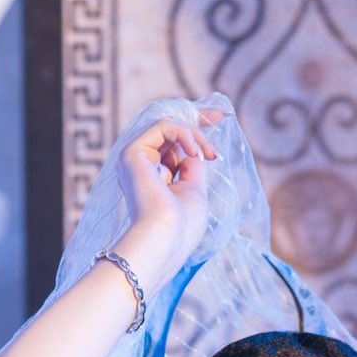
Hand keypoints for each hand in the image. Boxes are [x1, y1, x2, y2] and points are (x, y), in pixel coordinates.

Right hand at [115, 111, 222, 278]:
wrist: (164, 239)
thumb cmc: (182, 226)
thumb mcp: (194, 191)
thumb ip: (191, 167)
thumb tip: (194, 150)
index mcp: (153, 179)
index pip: (173, 146)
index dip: (196, 130)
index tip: (222, 119)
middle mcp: (140, 167)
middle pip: (170, 131)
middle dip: (199, 122)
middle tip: (223, 117)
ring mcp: (134, 159)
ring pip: (169, 127)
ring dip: (195, 135)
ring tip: (208, 155)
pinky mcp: (132, 153)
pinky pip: (163, 127)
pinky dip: (184, 135)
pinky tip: (196, 154)